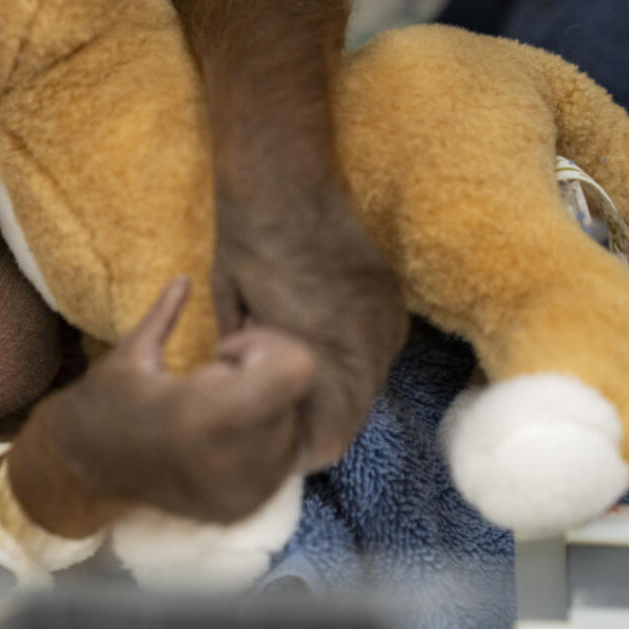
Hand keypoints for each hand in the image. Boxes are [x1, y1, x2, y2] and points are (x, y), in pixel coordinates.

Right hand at [8, 276, 315, 536]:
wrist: (81, 470)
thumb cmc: (105, 401)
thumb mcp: (131, 352)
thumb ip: (166, 313)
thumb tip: (185, 278)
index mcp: (202, 415)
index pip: (297, 369)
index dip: (265, 348)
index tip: (226, 352)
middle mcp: (229, 461)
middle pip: (295, 395)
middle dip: (262, 380)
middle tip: (213, 384)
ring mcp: (239, 493)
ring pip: (294, 427)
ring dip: (264, 412)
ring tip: (215, 415)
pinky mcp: (243, 509)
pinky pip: (283, 460)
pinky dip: (262, 441)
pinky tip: (222, 438)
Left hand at [210, 197, 407, 472]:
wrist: (284, 183)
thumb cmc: (246, 249)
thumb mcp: (234, 319)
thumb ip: (252, 369)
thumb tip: (258, 395)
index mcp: (320, 364)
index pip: (327, 443)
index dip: (297, 446)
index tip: (271, 429)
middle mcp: (366, 351)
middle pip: (352, 420)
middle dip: (318, 418)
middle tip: (279, 395)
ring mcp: (386, 323)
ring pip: (369, 386)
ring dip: (339, 387)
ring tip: (297, 359)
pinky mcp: (393, 299)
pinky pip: (380, 348)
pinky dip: (354, 353)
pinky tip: (323, 331)